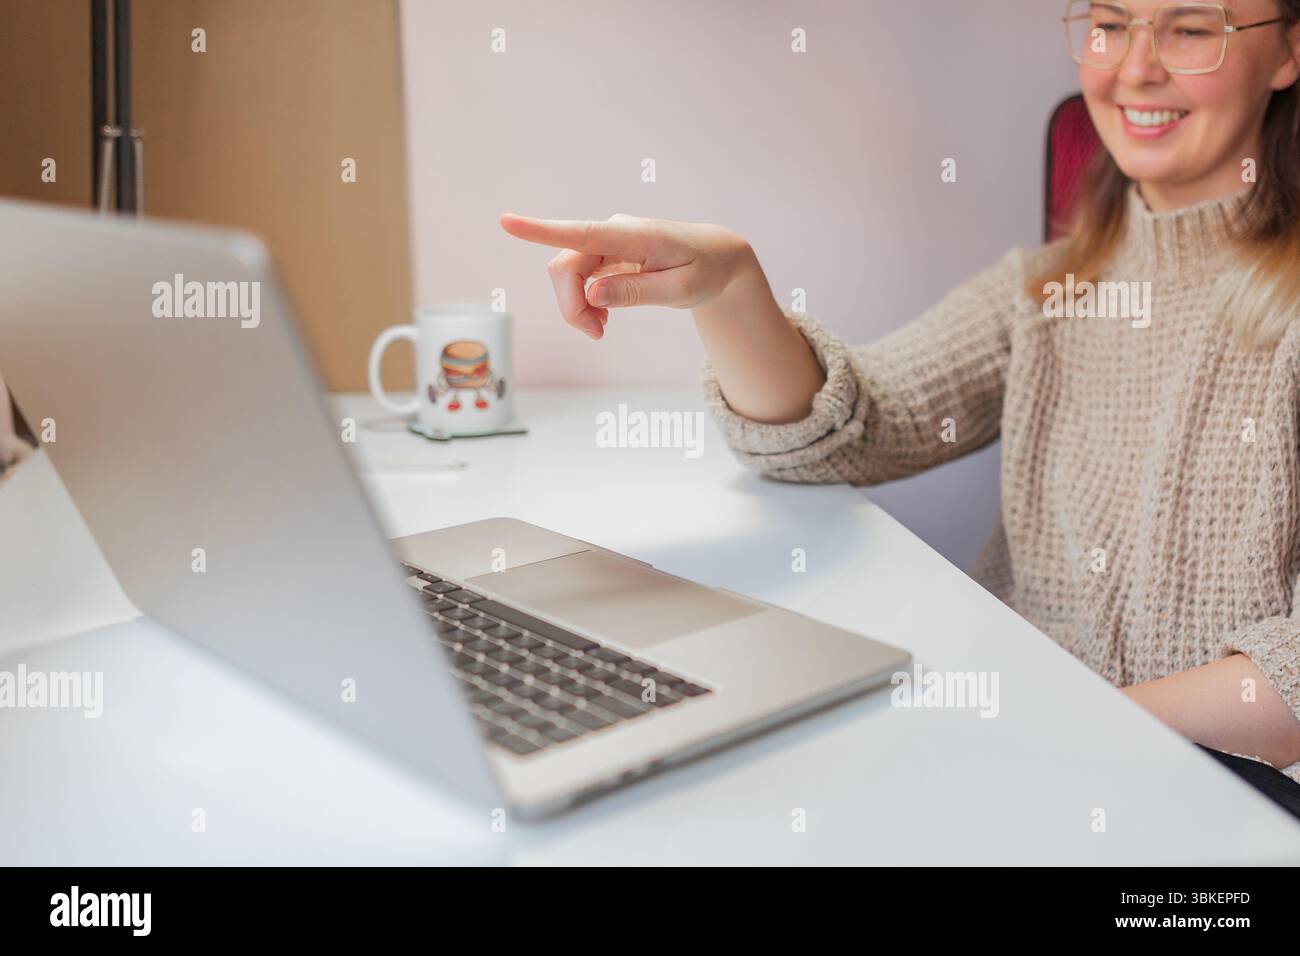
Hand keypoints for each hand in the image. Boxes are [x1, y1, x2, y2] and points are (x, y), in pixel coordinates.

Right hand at [499, 212, 753, 338]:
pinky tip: (601, 318)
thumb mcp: (680, 291)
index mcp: (635, 236)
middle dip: (571, 306)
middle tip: (597, 335)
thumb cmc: (703, 270)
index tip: (506, 222)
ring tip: (600, 330)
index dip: (540, 231)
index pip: (581, 232)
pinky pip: (579, 278)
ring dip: (577, 307)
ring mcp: (607, 240)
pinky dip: (584, 302)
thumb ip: (636, 292)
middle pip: (566, 267)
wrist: (716, 257)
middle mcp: (614, 231)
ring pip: (569, 275)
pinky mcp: (606, 252)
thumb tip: (592, 293)